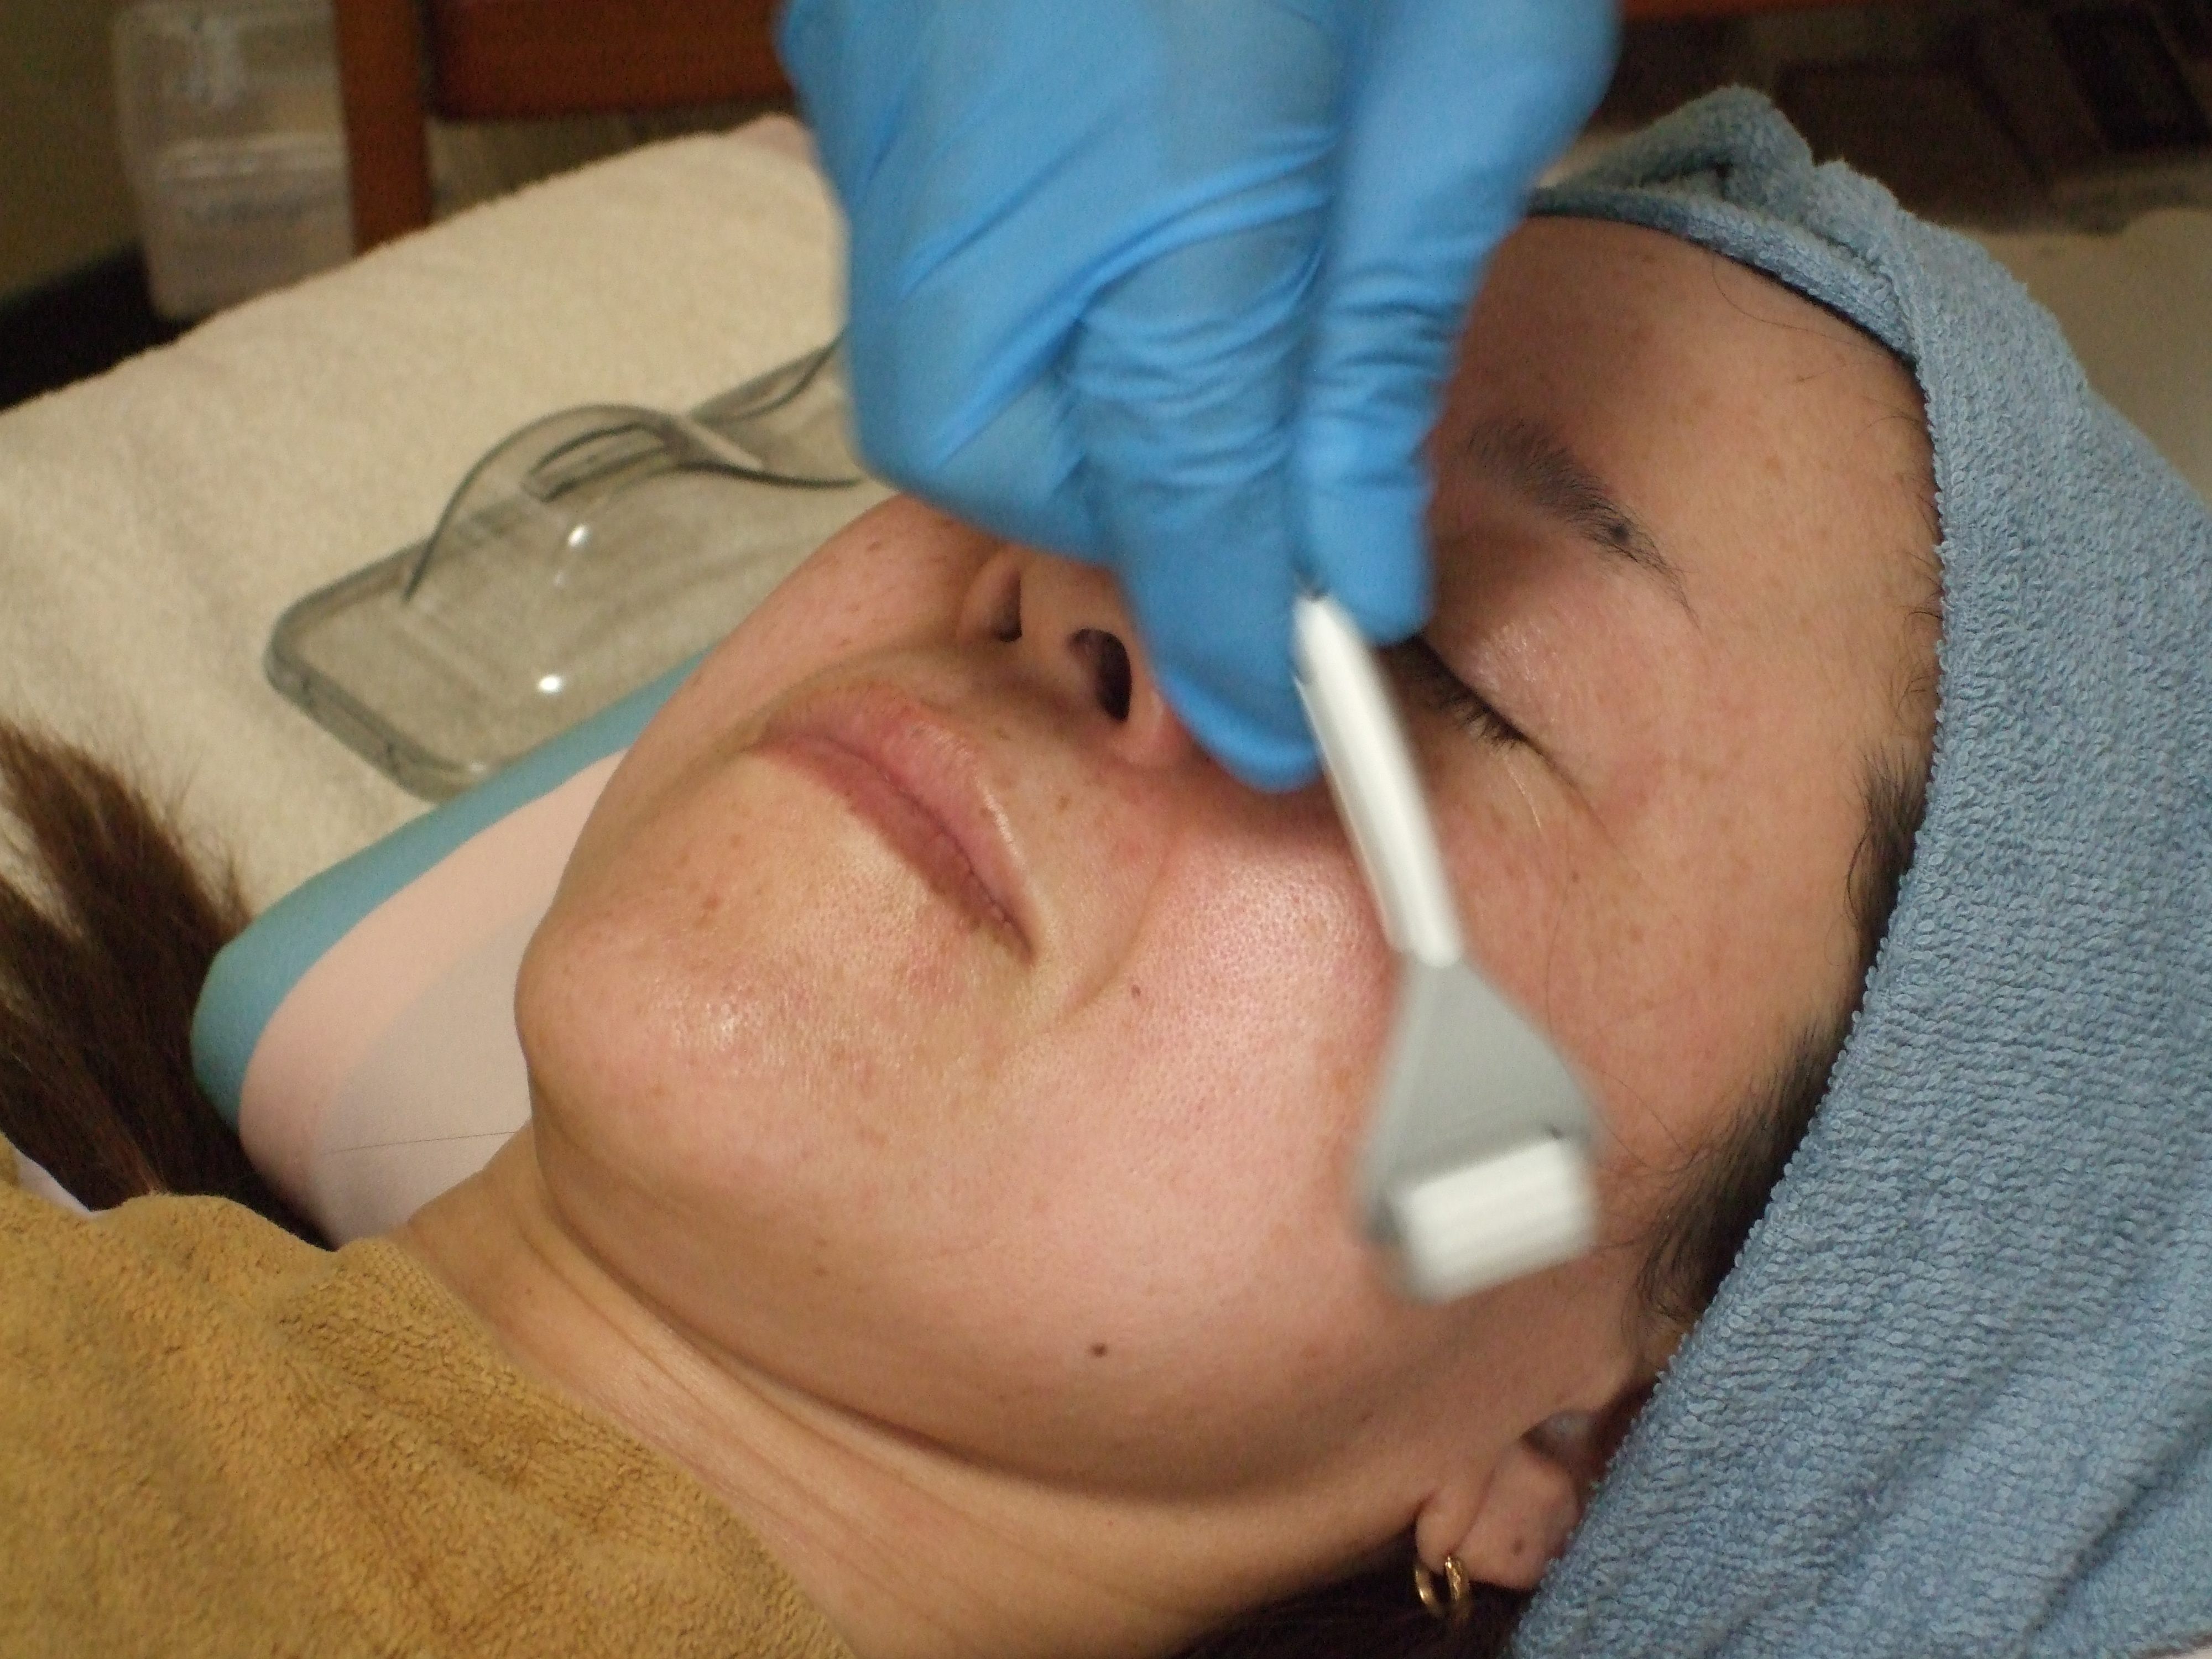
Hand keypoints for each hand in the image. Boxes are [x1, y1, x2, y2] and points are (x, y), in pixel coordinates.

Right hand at [780, 0, 1615, 786]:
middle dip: (1151, 505)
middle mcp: (970, 186)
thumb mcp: (1468, 62)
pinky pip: (919, 252)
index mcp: (1162, 195)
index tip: (1289, 729)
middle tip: (1267, 468)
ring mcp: (875, 117)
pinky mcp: (839, 57)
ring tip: (1205, 279)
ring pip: (952, 373)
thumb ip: (1379, 340)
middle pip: (1026, 467)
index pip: (1192, 521)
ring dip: (1082, 391)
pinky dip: (1019, 276)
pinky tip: (1116, 174)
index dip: (1243, 647)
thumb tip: (1345, 560)